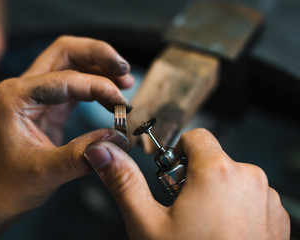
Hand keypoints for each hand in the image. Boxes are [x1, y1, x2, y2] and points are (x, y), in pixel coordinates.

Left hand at [0, 36, 132, 215]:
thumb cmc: (11, 183)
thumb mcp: (46, 172)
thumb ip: (81, 154)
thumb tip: (117, 138)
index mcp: (16, 97)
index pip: (65, 79)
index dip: (98, 86)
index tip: (122, 103)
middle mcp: (24, 88)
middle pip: (65, 52)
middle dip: (98, 55)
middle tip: (124, 68)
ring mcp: (37, 94)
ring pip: (72, 63)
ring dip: (100, 67)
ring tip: (125, 80)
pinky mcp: (50, 105)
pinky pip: (76, 84)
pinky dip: (96, 85)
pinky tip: (112, 94)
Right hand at [84, 128, 289, 238]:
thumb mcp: (147, 224)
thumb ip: (124, 182)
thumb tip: (103, 153)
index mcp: (218, 172)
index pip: (196, 136)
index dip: (177, 153)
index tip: (171, 177)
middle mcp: (249, 179)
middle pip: (213, 159)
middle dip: (194, 178)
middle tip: (183, 211)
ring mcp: (267, 199)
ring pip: (231, 179)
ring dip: (216, 194)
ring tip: (203, 226)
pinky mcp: (276, 217)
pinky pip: (250, 198)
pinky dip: (236, 208)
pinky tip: (223, 233)